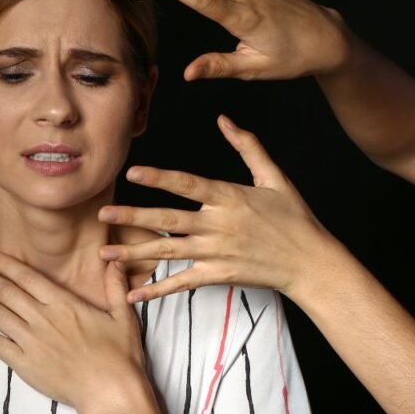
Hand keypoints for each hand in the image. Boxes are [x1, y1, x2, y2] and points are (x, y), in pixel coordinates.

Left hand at [0, 252, 146, 411]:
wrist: (109, 392)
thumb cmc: (119, 355)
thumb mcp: (122, 316)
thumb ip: (115, 287)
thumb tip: (115, 261)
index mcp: (63, 303)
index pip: (28, 278)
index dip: (7, 265)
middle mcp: (42, 318)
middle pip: (6, 292)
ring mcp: (30, 341)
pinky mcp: (24, 364)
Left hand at [98, 115, 348, 302]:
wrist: (311, 263)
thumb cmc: (295, 218)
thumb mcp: (274, 177)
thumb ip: (247, 147)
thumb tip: (224, 119)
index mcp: (229, 198)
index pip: (187, 185)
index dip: (159, 178)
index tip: (133, 172)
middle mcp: (218, 226)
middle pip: (168, 220)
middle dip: (133, 218)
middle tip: (103, 214)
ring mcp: (216, 253)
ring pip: (167, 252)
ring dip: (134, 253)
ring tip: (105, 252)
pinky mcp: (218, 276)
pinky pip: (182, 283)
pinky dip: (157, 290)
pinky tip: (133, 294)